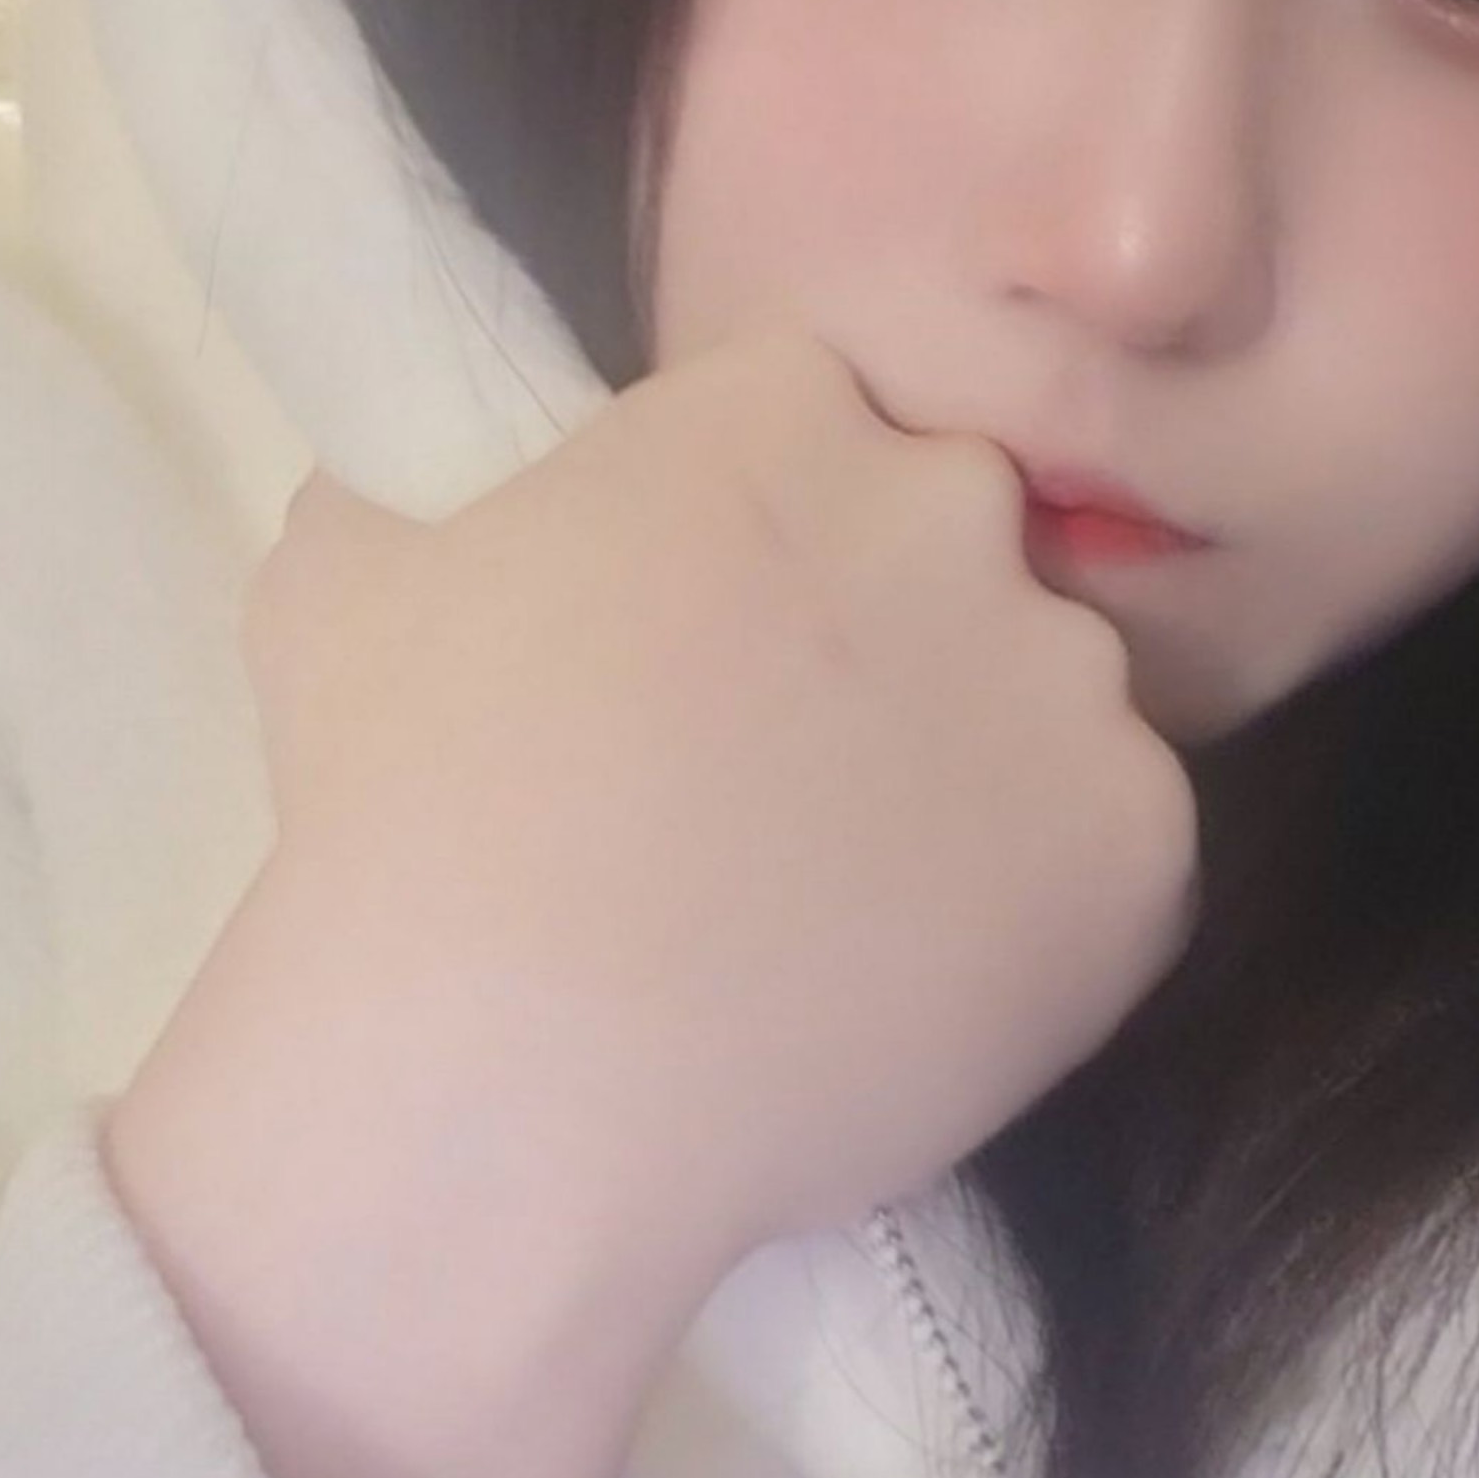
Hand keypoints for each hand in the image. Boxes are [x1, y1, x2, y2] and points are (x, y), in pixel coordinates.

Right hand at [212, 323, 1197, 1286]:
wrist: (513, 1070)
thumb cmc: (406, 810)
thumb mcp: (340, 589)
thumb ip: (399, 508)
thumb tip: (388, 505)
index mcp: (778, 407)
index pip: (821, 419)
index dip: (769, 535)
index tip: (715, 637)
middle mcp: (950, 507)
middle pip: (957, 542)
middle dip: (895, 632)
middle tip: (790, 775)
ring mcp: (1061, 677)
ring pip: (1048, 703)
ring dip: (978, 774)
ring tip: (856, 904)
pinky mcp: (1139, 848)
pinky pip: (1116, 861)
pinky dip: (1044, 917)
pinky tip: (918, 981)